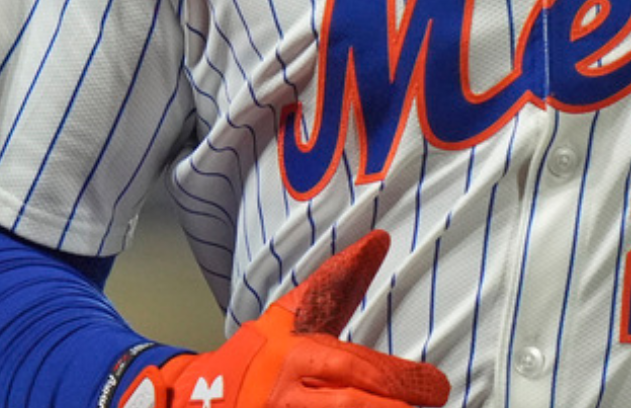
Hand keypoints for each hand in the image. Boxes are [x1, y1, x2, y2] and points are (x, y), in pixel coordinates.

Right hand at [119, 232, 449, 407]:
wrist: (192, 399)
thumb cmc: (256, 355)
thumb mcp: (288, 315)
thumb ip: (336, 280)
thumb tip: (378, 240)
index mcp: (294, 358)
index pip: (353, 368)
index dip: (399, 379)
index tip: (436, 387)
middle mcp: (285, 397)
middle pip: (348, 406)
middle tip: (431, 406)